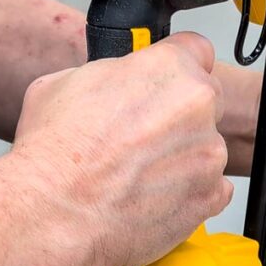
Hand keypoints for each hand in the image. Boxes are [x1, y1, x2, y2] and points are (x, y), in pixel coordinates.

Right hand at [13, 33, 230, 265]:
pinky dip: (188, 193)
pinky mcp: (210, 196)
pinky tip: (151, 197)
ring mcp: (208, 153)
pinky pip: (211, 188)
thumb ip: (111, 73)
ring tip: (137, 175)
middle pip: (206, 100)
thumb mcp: (66, 82)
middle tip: (141, 138)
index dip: (178, 68)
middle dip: (180, 116)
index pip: (197, 50)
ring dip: (181, 157)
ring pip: (206, 147)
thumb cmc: (54, 153)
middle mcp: (197, 106)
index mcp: (167, 68)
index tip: (167, 85)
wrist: (53, 214)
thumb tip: (117, 79)